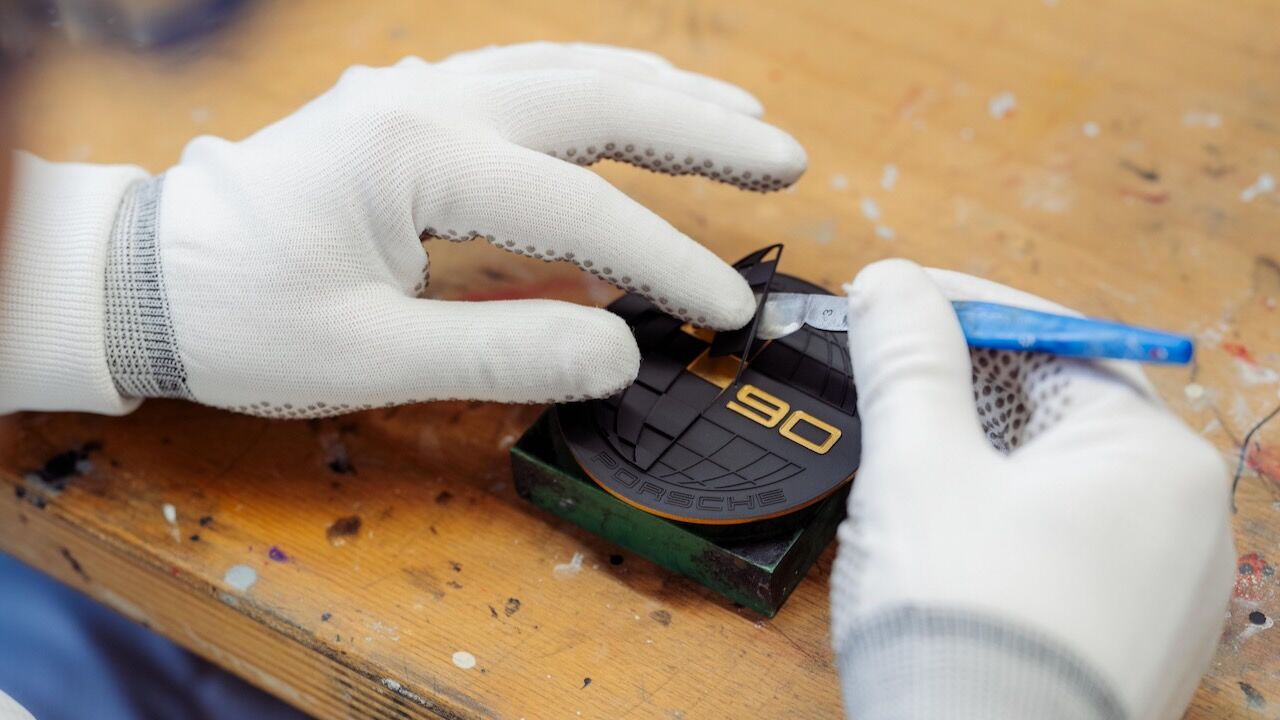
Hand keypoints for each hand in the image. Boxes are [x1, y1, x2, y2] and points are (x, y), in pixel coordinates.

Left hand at [104, 43, 805, 417]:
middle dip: (699, 128)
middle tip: (785, 156)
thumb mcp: (368, 358)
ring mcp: (417, 92)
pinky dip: (598, 86)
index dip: (664, 258)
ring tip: (738, 117)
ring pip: (565, 70)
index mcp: (415, 154)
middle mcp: (426, 100)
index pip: (578, 204)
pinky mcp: (411, 108)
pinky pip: (526, 77)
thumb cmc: (243, 319)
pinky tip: (637, 99)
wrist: (150, 277)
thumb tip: (619, 357)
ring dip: (659, 94)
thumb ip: (502, 356)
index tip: (728, 306)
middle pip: (594, 97)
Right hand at [830, 260, 1233, 719]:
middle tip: (879, 374)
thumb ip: (910, 360)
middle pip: (1056, 409)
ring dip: (972, 452)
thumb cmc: (963, 615)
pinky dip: (999, 518)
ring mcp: (1167, 584)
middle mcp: (1185, 513)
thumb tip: (892, 279)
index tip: (887, 296)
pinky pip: (1062, 543)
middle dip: (960, 385)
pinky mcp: (1132, 637)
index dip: (958, 310)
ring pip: (1054, 480)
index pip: (1049, 340)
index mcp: (1154, 453)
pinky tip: (939, 533)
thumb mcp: (920, 466)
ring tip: (896, 454)